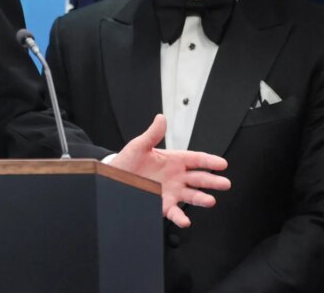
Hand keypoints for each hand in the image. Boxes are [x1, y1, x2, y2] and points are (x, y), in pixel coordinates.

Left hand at [110, 114, 230, 227]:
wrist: (114, 178)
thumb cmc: (128, 161)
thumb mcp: (139, 146)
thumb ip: (152, 134)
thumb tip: (160, 118)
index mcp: (174, 160)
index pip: (197, 160)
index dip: (210, 161)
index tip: (222, 164)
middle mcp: (177, 177)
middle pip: (199, 179)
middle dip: (213, 181)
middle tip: (224, 183)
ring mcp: (172, 191)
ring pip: (192, 196)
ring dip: (201, 199)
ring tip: (210, 201)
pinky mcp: (164, 204)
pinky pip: (174, 212)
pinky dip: (180, 217)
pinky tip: (185, 221)